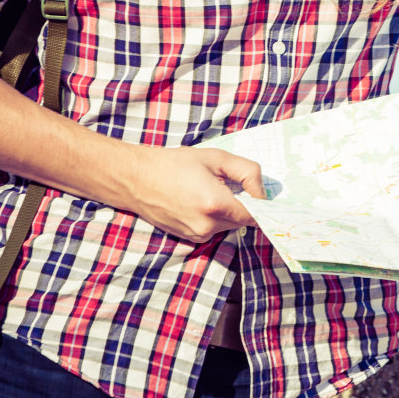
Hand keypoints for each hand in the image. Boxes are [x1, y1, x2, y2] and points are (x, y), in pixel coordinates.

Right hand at [121, 146, 265, 242]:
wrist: (136, 179)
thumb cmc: (175, 164)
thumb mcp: (217, 158)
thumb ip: (248, 172)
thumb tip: (262, 193)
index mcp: (216, 205)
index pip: (255, 215)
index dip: (259, 203)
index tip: (256, 192)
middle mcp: (207, 226)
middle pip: (242, 221)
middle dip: (240, 204)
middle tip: (225, 184)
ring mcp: (196, 236)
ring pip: (227, 226)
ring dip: (226, 211)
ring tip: (206, 191)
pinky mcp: (188, 239)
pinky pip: (212, 230)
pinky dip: (212, 218)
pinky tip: (196, 201)